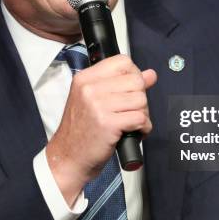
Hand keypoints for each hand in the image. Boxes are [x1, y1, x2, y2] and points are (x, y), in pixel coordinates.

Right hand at [46, 54, 156, 204]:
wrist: (68, 157)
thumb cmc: (82, 130)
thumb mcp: (95, 100)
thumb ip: (121, 84)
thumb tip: (150, 74)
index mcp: (85, 78)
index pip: (122, 62)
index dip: (133, 75)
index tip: (129, 90)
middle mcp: (90, 88)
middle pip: (136, 81)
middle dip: (140, 98)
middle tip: (130, 111)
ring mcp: (98, 105)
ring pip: (141, 99)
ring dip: (142, 114)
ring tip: (130, 123)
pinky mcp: (108, 124)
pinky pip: (140, 118)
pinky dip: (143, 128)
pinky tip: (133, 132)